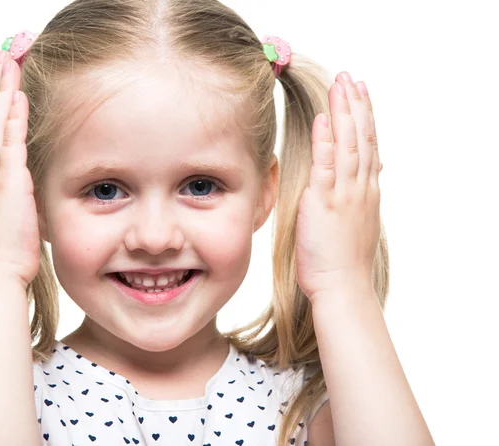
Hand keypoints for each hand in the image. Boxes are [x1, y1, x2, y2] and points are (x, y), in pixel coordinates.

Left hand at [296, 72, 381, 302]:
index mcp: (366, 191)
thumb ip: (360, 195)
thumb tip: (367, 175)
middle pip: (363, 137)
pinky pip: (326, 165)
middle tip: (351, 78)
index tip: (361, 94)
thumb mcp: (358, 222)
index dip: (365, 117)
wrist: (343, 286)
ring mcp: (345, 193)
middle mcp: (360, 187)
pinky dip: (326, 140)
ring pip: (349, 144)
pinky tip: (323, 119)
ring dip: (344, 113)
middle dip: (356, 105)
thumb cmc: (344, 260)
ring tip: (342, 85)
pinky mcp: (325, 202)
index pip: (369, 145)